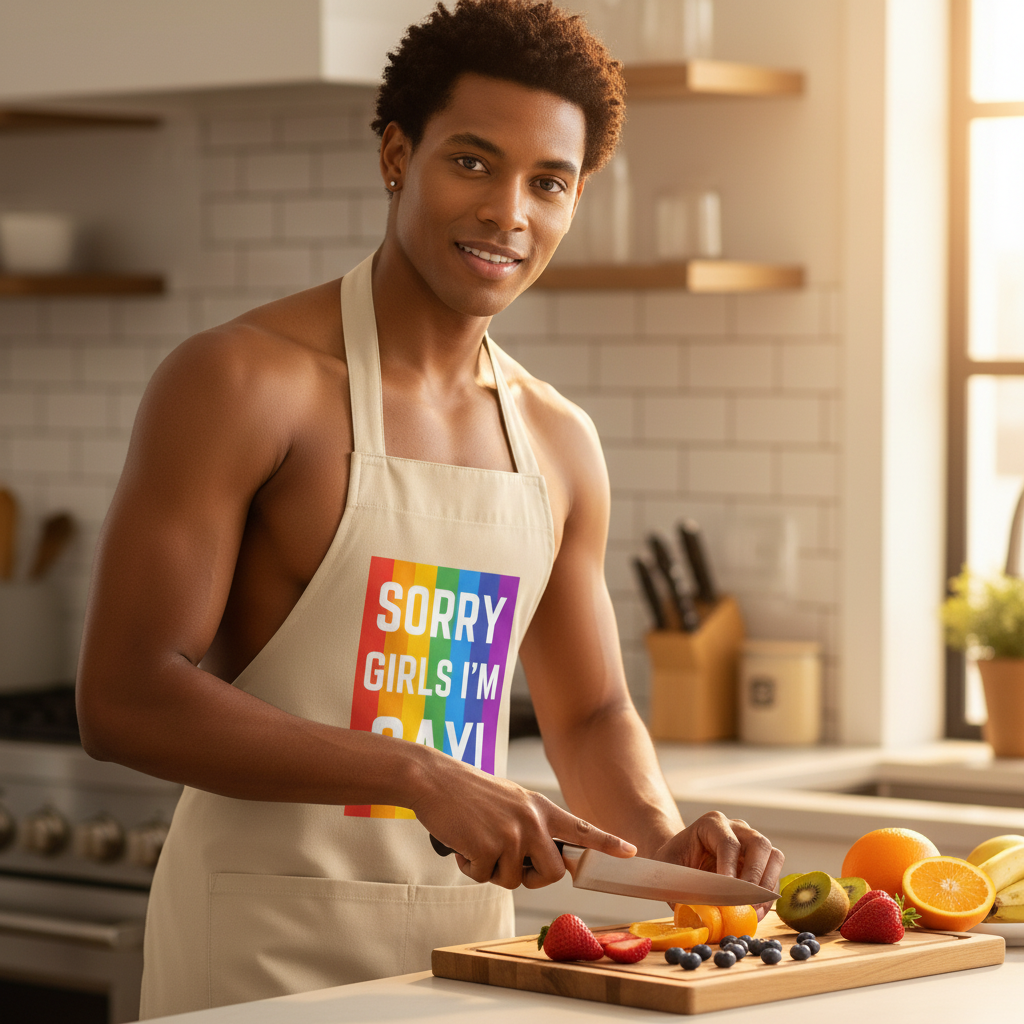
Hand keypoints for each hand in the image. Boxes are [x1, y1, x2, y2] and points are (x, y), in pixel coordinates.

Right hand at [412, 757, 635, 890]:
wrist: (434, 779)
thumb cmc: (468, 793)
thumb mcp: (510, 800)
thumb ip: (531, 824)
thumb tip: (542, 859)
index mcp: (540, 807)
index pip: (581, 828)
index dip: (607, 844)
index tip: (631, 853)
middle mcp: (532, 821)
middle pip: (553, 873)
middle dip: (531, 878)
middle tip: (507, 863)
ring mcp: (512, 834)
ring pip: (513, 880)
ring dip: (491, 870)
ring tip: (476, 839)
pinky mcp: (489, 847)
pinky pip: (484, 877)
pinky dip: (470, 867)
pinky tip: (462, 842)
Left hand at [651, 811, 784, 919]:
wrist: (679, 859)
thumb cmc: (672, 863)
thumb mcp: (669, 872)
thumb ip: (684, 891)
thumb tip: (703, 916)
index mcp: (711, 824)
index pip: (727, 841)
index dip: (730, 866)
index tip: (728, 889)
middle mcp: (736, 828)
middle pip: (758, 843)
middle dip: (755, 875)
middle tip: (747, 902)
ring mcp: (750, 842)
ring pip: (773, 856)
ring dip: (767, 885)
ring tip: (754, 910)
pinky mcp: (759, 860)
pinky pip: (773, 874)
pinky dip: (767, 895)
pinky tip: (756, 912)